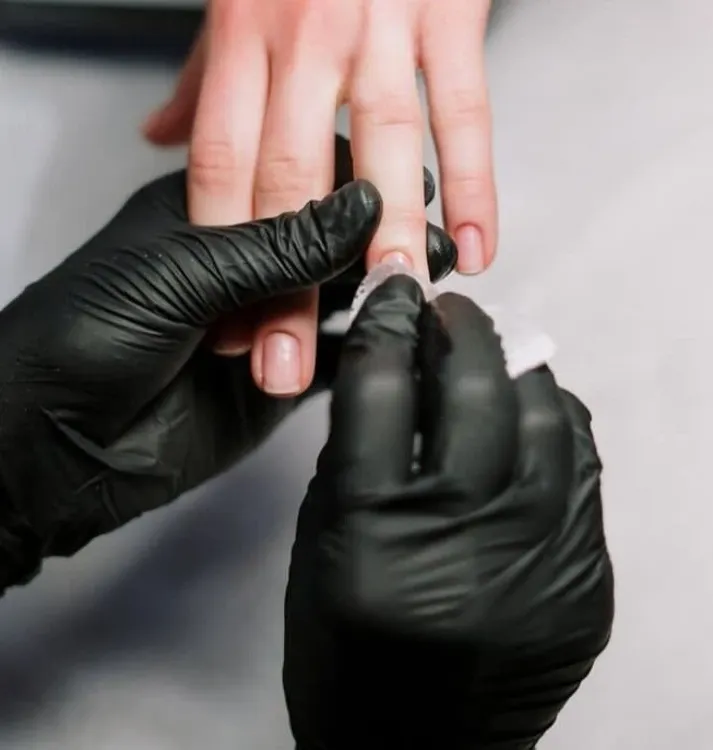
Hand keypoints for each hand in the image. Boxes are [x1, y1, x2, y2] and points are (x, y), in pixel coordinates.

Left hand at [0, 158, 454, 594]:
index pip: (301, 182)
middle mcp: (246, 267)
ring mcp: (265, 328)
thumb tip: (365, 202)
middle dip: (380, 245)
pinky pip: (334, 365)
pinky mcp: (276, 386)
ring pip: (337, 304)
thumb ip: (278, 244)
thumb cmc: (90, 335)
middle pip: (329, 247)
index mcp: (215, 214)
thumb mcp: (183, 274)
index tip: (409, 190)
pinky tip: (401, 345)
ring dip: (379, 298)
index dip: (357, 184)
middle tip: (430, 249)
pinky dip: (367, 355)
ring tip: (425, 293)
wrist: (52, 448)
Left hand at [143, 0, 495, 395]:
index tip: (231, 328)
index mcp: (246, 38)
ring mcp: (381, 28)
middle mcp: (306, 37)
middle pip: (289, 183)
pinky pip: (463, 110)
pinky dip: (474, 182)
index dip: (224, 256)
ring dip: (383, 239)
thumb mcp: (234, 3)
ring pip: (379, 150)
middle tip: (285, 361)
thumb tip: (161, 138)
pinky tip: (473, 244)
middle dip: (287, 284)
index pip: (223, 169)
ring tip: (385, 308)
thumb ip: (198, 78)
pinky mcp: (449, 16)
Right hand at [284, 277, 613, 748]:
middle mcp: (464, 541)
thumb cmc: (346, 649)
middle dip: (461, 329)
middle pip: (477, 390)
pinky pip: (580, 467)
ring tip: (490, 358)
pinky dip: (552, 424)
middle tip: (447, 310)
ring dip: (514, 369)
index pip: (383, 387)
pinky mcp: (584, 582)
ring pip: (545, 416)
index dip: (388, 321)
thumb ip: (360, 448)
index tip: (394, 289)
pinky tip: (528, 414)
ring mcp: (539, 562)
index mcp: (374, 534)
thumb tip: (398, 364)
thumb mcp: (321, 541)